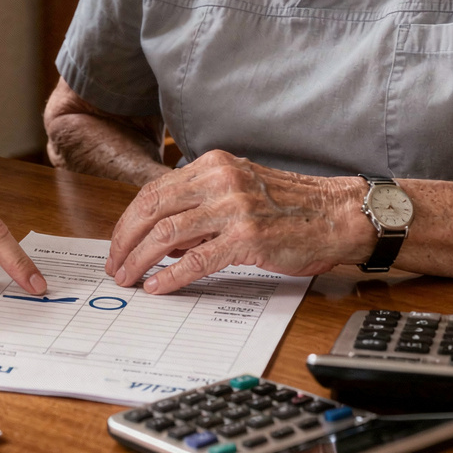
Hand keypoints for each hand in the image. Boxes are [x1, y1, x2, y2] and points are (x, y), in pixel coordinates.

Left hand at [106, 150, 368, 294]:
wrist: (338, 216)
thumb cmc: (292, 209)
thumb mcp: (241, 192)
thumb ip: (202, 206)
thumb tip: (164, 239)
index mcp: (214, 165)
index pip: (155, 191)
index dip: (129, 220)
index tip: (118, 243)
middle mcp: (220, 181)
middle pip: (152, 209)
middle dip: (125, 241)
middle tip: (114, 265)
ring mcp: (233, 209)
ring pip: (167, 235)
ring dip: (139, 260)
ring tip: (128, 278)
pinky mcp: (247, 239)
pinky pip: (196, 260)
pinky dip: (171, 276)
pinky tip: (157, 287)